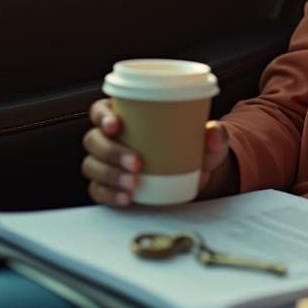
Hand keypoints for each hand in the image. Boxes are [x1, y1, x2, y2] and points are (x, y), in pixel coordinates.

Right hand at [81, 98, 230, 206]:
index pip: (100, 110)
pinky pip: (98, 190)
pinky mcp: (109, 185)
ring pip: (92, 165)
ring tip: (134, 183)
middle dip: (111, 152)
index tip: (116, 125)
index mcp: (126, 115)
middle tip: (137, 163)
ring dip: (110, 175)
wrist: (194, 175)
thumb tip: (214, 132)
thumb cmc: (193, 146)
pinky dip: (109, 195)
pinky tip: (126, 198)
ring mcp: (107, 162)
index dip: (102, 116)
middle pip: (94, 140)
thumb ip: (214, 134)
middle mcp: (111, 138)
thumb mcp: (207, 139)